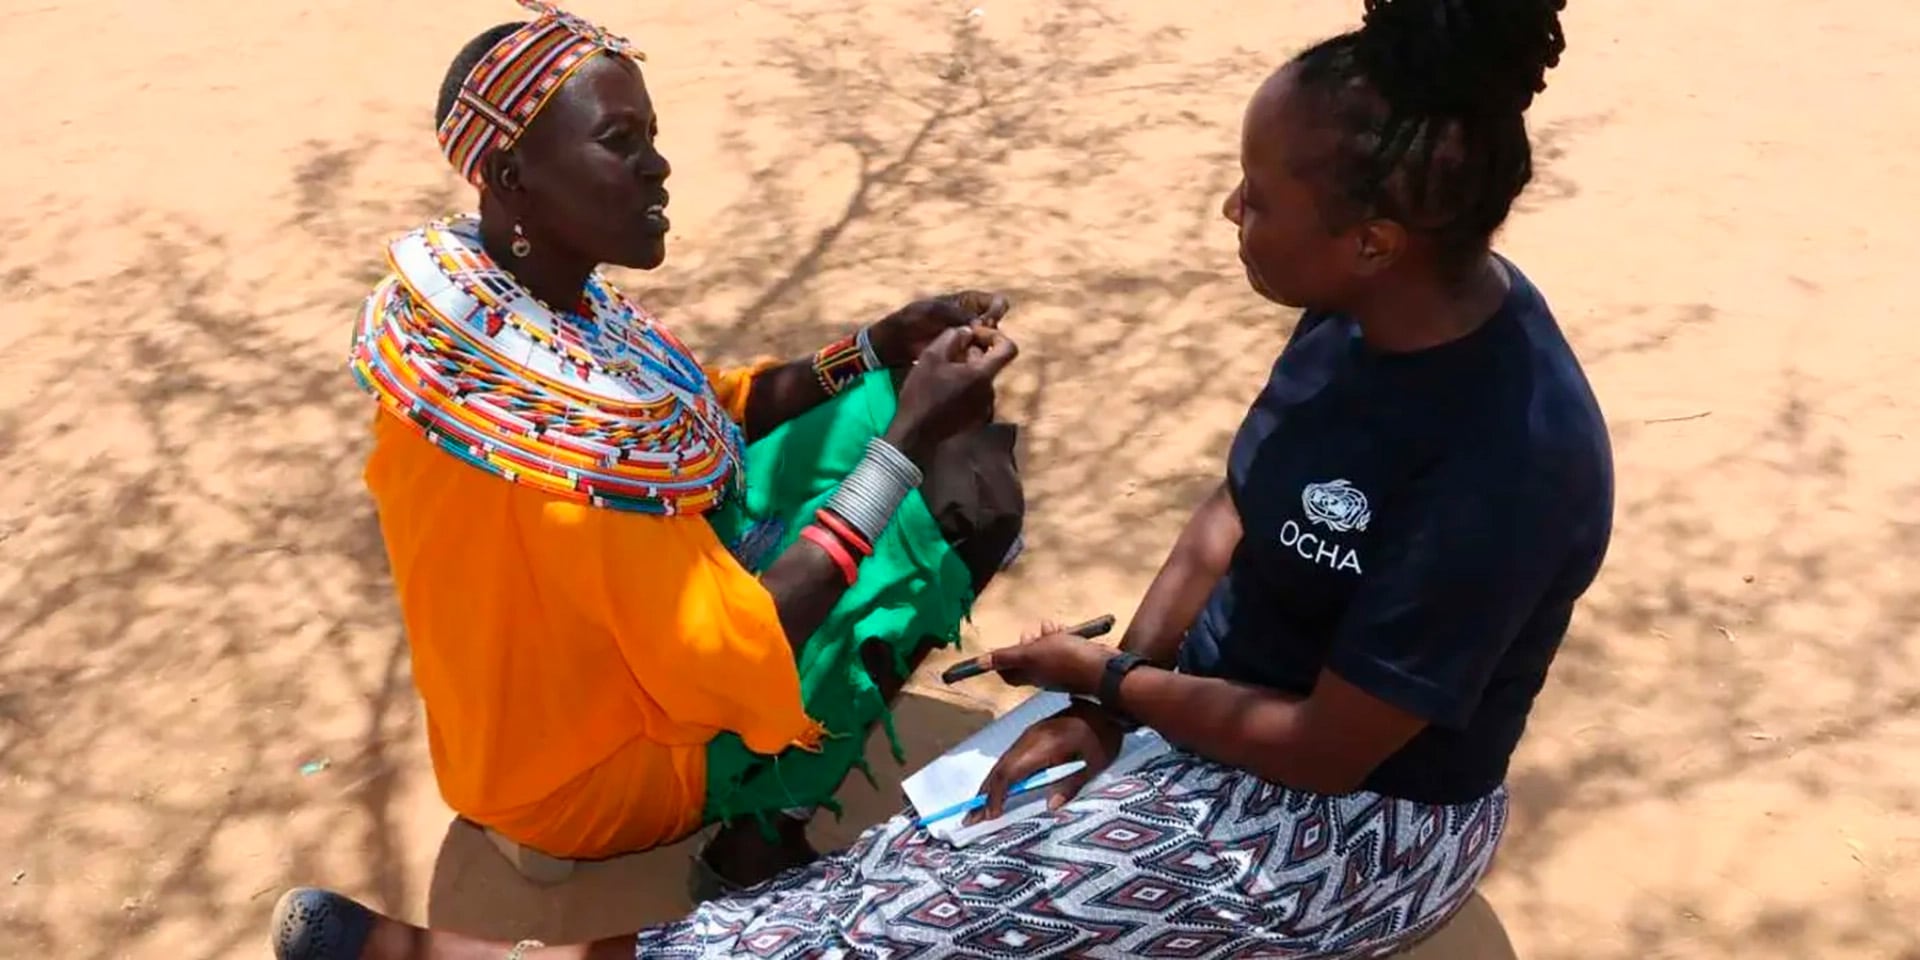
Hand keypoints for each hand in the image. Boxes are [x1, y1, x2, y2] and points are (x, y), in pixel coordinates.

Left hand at [865, 291, 1011, 368]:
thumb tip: (980, 323)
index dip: (996, 310)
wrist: (895, 343)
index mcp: (966, 302)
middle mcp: (971, 319)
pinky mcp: (961, 355)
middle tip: (981, 340)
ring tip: (972, 353)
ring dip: (985, 347)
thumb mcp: (932, 311)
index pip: (996, 302)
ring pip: (988, 342)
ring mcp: (967, 338)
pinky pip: (976, 357)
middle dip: (992, 332)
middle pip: (995, 324)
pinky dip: (975, 359)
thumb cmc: (910, 320)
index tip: (988, 321)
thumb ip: (956, 313)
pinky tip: (966, 362)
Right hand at [885, 325, 1017, 459]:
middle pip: (990, 363)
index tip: (974, 334)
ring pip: (981, 378)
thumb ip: (952, 337)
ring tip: (942, 371)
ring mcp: (984, 407)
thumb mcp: (931, 357)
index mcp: (982, 375)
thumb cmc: (922, 394)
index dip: (995, 336)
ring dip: (966, 369)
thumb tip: (967, 331)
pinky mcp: (976, 417)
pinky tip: (943, 388)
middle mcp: (989, 391)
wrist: (916, 434)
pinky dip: (964, 385)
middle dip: (972, 352)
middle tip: (947, 351)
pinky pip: (976, 393)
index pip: (1009, 348)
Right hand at [969, 701, 1124, 822]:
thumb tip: (1051, 808)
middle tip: (970, 819)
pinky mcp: (1031, 738)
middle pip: (999, 769)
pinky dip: (999, 778)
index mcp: (1042, 746)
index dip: (997, 795)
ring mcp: (1028, 737)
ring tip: (977, 811)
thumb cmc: (1102, 736)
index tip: (991, 816)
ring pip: (1002, 764)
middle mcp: (1029, 740)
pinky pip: (1009, 759)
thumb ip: (1071, 785)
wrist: (1104, 707)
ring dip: (988, 787)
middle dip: (983, 795)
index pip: (1010, 772)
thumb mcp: (1093, 764)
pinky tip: (995, 791)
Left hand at [988, 630, 1111, 696]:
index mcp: (1031, 675)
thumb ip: (1006, 657)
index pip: (1009, 674)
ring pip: (1047, 651)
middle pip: (1028, 660)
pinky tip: (1066, 629)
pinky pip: (1064, 647)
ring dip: (1046, 636)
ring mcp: (1062, 669)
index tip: (1001, 649)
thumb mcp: (1031, 654)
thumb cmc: (1066, 660)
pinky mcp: (1076, 661)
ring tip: (1051, 626)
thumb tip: (980, 662)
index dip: (1001, 662)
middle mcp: (1045, 674)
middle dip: (1027, 643)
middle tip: (1031, 633)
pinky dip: (1062, 636)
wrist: (1103, 667)